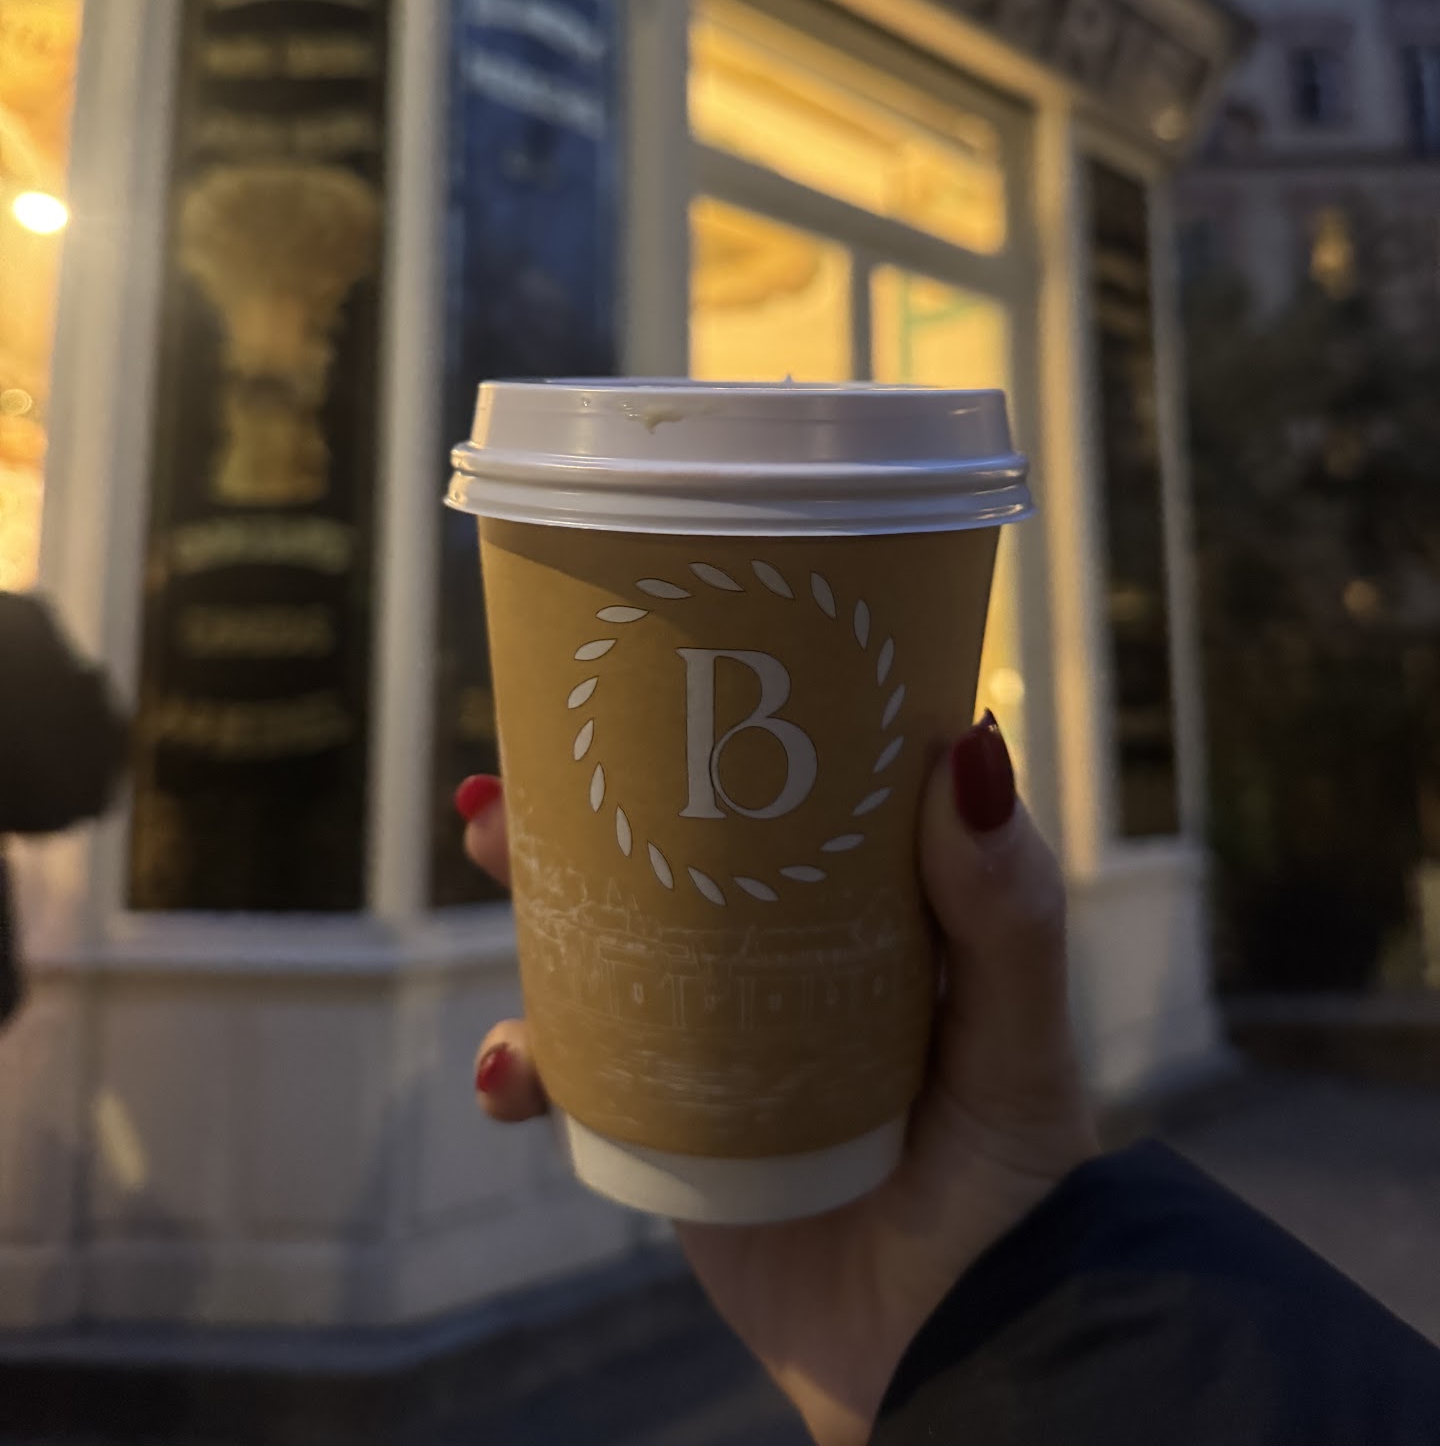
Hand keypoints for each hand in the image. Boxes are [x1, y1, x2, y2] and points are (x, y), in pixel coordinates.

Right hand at [456, 716, 1096, 1445]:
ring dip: (534, 895)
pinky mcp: (667, 1127)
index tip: (663, 660)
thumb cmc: (1012, 1185)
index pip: (789, 794)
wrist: (954, 1359)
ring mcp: (718, 1041)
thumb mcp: (1018, 1035)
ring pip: (605, 943)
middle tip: (527, 760)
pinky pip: (574, 1075)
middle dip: (592, 801)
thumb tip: (971, 745)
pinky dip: (527, 1063)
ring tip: (491, 849)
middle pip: (671, 857)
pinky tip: (509, 1070)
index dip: (722, 725)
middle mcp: (784, 962)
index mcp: (870, 915)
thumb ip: (1007, 910)